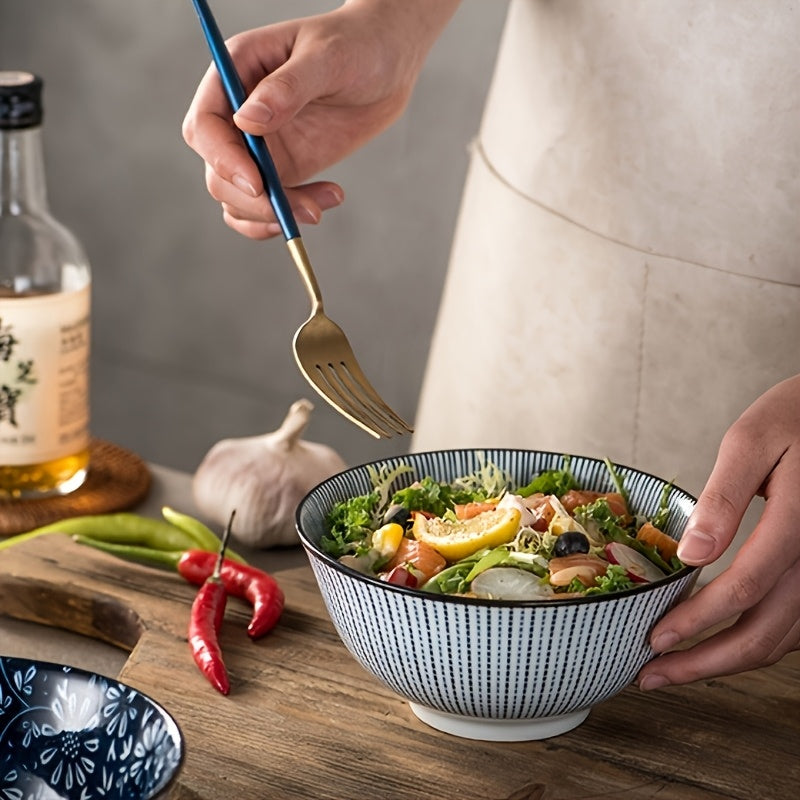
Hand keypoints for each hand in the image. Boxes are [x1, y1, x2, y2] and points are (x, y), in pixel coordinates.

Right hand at [182, 0, 459, 238]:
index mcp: (235, 73)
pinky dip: (286, 217)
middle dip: (253, 200)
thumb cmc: (356, 44)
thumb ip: (287, 88)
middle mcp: (238, 114)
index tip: (257, 183)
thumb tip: (248, 121)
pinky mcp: (282, 169)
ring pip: (238, 199)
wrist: (388, 63)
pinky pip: (265, 207)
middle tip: (303, 210)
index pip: (205, 126)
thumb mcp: (327, 57)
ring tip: (320, 207)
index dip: (223, 159)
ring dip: (272, 216)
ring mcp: (257, 146)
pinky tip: (325, 202)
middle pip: (218, 173)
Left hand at [638, 374, 799, 688]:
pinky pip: (796, 623)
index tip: (655, 639)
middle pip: (767, 633)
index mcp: (799, 524)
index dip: (698, 622)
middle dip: (706, 662)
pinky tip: (719, 643)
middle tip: (652, 676)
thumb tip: (692, 554)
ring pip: (784, 638)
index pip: (745, 589)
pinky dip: (757, 642)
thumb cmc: (793, 418)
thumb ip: (724, 497)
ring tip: (676, 668)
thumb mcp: (752, 442)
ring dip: (729, 660)